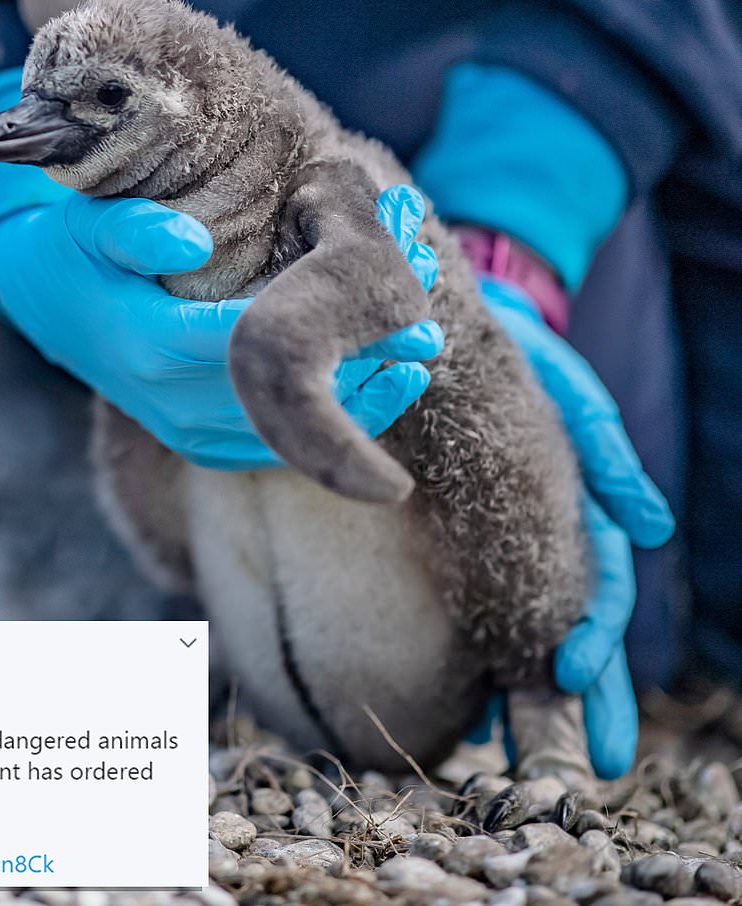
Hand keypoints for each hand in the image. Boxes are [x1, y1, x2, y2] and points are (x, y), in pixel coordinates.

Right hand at [0, 70, 444, 469]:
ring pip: (286, 433)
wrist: (46, 302)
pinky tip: (371, 393)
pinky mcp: (195, 443)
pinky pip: (270, 449)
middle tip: (426, 339)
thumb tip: (193, 245)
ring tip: (411, 365)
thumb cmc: (77, 250)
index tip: (405, 320)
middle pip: (287, 397)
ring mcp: (183, 430)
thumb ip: (136, 230)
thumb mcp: (91, 222)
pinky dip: (323, 429)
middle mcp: (172, 400)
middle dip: (363, 370)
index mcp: (154, 343)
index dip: (338, 338)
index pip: (261, 347)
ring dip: (355, 404)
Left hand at [480, 277, 674, 777]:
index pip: (596, 588)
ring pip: (527, 632)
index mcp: (582, 506)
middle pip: (574, 631)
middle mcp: (550, 536)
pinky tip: (478, 706)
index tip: (568, 674)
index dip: (589, 635)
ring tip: (523, 757)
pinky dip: (485, 657)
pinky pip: (473, 609)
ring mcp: (509, 543)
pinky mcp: (459, 540)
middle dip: (585, 700)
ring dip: (536, 697)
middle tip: (586, 766)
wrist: (436, 323)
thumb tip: (654, 528)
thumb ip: (603, 451)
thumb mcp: (563, 390)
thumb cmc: (516, 356)